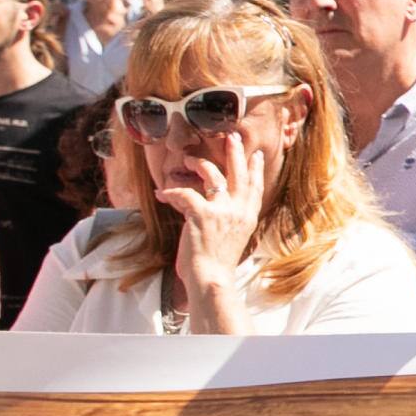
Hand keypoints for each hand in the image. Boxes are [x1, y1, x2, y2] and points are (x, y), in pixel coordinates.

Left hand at [157, 129, 265, 297]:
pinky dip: (170, 192)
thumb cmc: (217, 265)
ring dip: (198, 164)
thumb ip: (228, 221)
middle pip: (239, 174)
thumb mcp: (232, 239)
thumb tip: (215, 210)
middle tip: (230, 136)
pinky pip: (184, 193)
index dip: (254, 169)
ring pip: (213, 176)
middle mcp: (239, 211)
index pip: (254, 187)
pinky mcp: (202, 215)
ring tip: (187, 160)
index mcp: (247, 217)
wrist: (211, 279)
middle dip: (235, 153)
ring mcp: (222, 211)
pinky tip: (161, 192)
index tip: (254, 155)